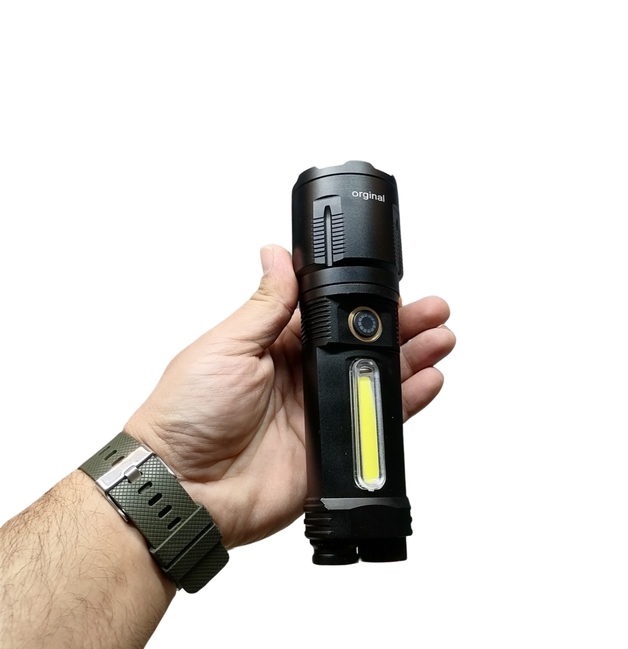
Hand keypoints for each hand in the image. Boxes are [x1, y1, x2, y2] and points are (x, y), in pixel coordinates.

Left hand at [125, 245, 454, 549]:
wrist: (184, 487)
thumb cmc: (187, 413)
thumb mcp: (227, 346)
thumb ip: (266, 304)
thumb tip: (276, 254)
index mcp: (277, 345)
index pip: (333, 314)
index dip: (364, 301)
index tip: (393, 288)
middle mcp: (303, 375)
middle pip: (363, 344)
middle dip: (401, 326)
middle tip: (433, 311)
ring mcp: (320, 411)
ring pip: (376, 379)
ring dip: (412, 359)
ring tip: (440, 339)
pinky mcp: (332, 448)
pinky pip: (376, 423)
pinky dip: (405, 404)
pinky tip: (426, 382)